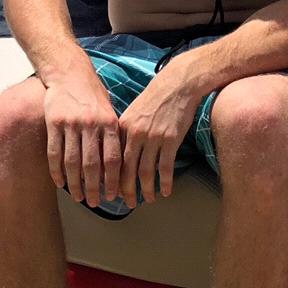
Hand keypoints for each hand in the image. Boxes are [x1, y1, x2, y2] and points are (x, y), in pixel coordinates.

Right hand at [43, 72, 122, 208]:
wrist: (70, 73)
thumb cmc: (93, 96)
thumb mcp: (109, 111)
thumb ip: (112, 136)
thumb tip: (117, 166)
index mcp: (109, 122)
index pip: (113, 157)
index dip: (113, 179)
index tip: (113, 195)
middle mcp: (91, 124)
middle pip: (92, 164)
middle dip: (94, 187)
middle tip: (95, 203)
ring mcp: (71, 124)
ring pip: (72, 162)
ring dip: (75, 183)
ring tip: (78, 197)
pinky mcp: (53, 123)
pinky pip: (54, 153)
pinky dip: (57, 171)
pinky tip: (60, 184)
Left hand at [118, 67, 203, 204]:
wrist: (178, 84)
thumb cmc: (155, 98)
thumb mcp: (133, 112)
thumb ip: (124, 132)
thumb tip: (118, 154)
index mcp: (122, 127)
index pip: (112, 159)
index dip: (110, 178)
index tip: (109, 191)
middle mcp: (135, 134)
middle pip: (126, 169)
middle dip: (125, 190)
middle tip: (125, 204)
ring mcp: (153, 137)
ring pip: (146, 171)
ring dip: (146, 189)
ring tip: (147, 200)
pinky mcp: (171, 140)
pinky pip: (165, 167)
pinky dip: (165, 182)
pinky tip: (165, 191)